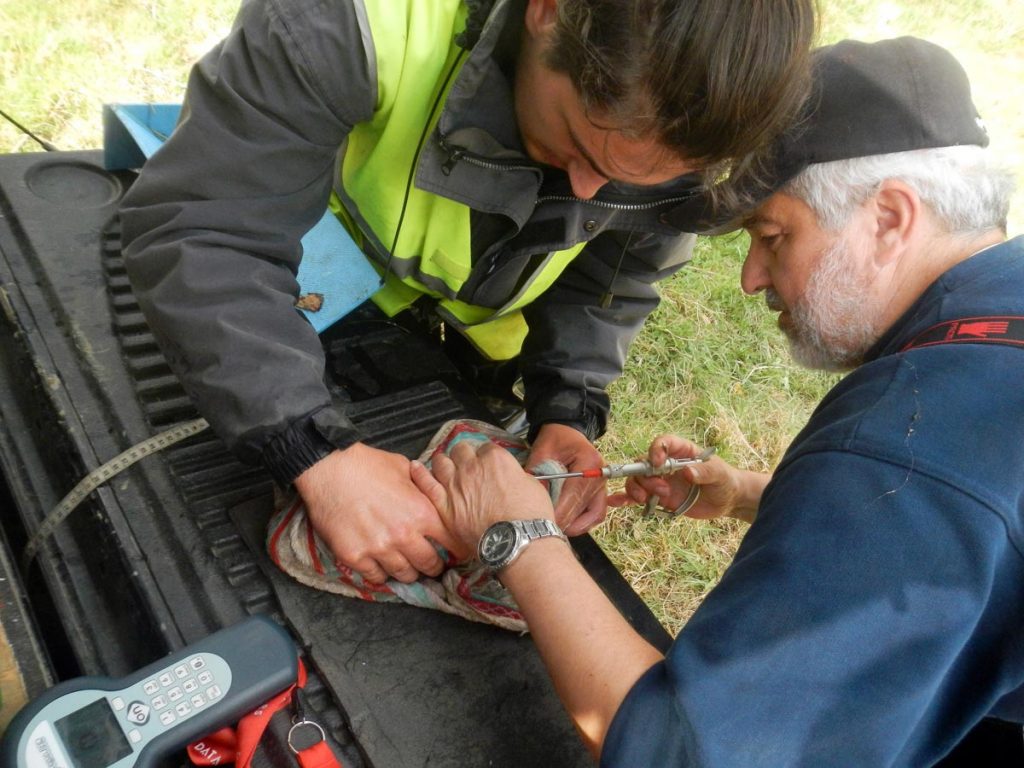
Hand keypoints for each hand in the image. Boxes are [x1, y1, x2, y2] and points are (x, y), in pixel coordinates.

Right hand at [294, 443, 467, 583]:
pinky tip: (381, 567)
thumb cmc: (367, 464)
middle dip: (433, 566)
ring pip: (404, 575)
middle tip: (431, 565)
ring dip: (408, 572)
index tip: (454, 553)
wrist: (328, 469)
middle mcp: (403, 535)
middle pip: (429, 565)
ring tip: (407, 567)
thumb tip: (433, 492)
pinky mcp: (355, 557)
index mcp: (421, 513)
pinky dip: (381, 574)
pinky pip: (375, 577)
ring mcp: (378, 549)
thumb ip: (422, 487)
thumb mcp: (404, 468)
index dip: (455, 549)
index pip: (450, 542)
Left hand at [410, 440, 554, 553]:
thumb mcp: (531, 484)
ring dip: (444, 462)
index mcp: (495, 458)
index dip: (485, 456)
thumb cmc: (530, 515)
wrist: (516, 541)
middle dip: (463, 456)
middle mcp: (471, 467)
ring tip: (445, 467)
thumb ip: (515, 474)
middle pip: (460, 450)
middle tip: (467, 465)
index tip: (486, 463)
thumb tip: (510, 476)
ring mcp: (455, 485)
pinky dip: (419, 474)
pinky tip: (415, 468)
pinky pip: (426, 484)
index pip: (485, 448)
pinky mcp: (444, 505)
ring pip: (441, 462)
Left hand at [527, 423, 605, 535]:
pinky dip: (583, 523)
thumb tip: (534, 502)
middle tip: (543, 530)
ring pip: (595, 516)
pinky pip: (596, 514)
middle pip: (585, 509)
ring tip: (555, 530)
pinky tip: (567, 525)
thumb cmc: (554, 439)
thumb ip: (537, 474)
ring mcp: (603, 485)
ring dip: (576, 526)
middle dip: (564, 522)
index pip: (574, 494)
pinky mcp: (599, 493)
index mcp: (589, 462)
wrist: (566, 432)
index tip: (541, 522)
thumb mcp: (542, 451)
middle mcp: (600, 475)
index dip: (558, 512)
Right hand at [606, 435, 763, 522]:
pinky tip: (614, 502)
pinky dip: (624, 499)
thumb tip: (687, 472)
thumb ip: (704, 471)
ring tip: (647, 500)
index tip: (657, 463)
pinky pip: (637, 497)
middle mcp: (666, 464)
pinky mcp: (658, 497)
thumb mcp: (719, 474)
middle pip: (643, 463)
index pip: (662, 443)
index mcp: (680, 451)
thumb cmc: (724, 480)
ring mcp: (660, 481)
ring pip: (637, 480)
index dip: (655, 450)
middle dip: (645, 477)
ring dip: (636, 489)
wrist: (726, 500)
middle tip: (661, 490)